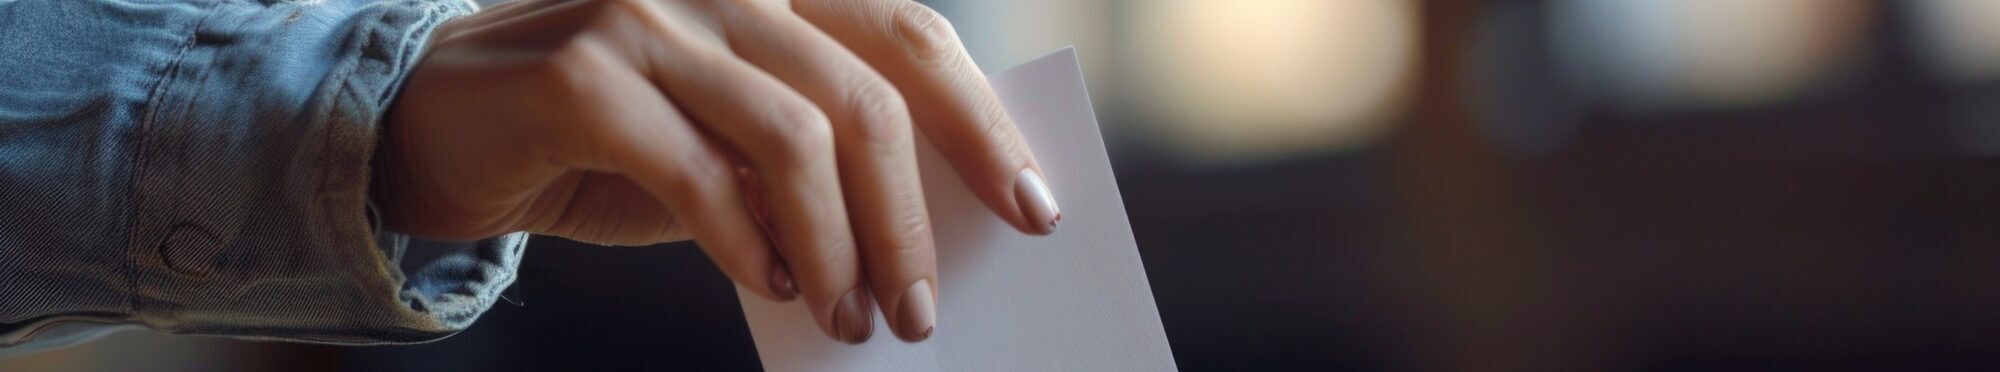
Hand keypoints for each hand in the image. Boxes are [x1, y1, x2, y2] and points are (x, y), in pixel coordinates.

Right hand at [373, 0, 1060, 343]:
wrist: (441, 128)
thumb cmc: (609, 141)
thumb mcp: (731, 141)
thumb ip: (815, 159)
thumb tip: (922, 239)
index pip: (909, 37)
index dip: (981, 125)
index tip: (1034, 211)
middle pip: (867, 95)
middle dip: (911, 219)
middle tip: (922, 310)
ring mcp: (649, 13)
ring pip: (795, 138)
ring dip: (837, 249)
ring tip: (850, 320)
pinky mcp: (582, 71)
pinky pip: (699, 173)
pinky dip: (747, 244)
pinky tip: (769, 286)